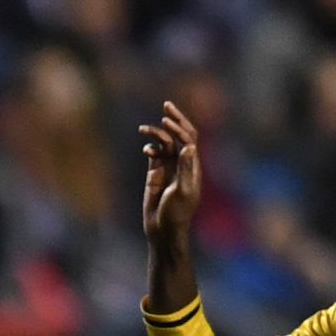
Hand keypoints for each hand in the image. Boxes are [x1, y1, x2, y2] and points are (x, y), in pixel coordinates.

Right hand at [139, 100, 201, 251]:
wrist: (163, 230)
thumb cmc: (176, 214)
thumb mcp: (182, 191)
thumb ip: (185, 169)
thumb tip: (188, 146)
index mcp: (192, 166)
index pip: (189, 138)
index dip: (179, 127)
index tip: (166, 120)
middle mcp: (182, 164)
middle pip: (180, 135)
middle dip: (174, 120)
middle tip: (167, 104)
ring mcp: (169, 168)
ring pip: (164, 143)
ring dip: (155, 134)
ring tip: (142, 130)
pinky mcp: (156, 174)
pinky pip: (154, 154)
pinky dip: (150, 148)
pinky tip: (145, 151)